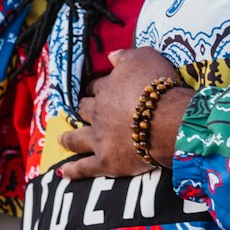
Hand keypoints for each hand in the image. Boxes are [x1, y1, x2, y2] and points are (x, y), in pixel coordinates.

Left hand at [59, 47, 193, 179]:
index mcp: (107, 89)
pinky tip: (63, 173)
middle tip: (79, 111)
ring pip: (77, 138)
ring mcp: (99, 138)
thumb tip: (111, 56)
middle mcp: (99, 113)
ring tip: (61, 140)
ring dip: (68, 139)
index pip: (96, 87)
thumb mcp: (144, 57)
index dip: (97, 88)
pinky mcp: (106, 161)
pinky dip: (73, 171)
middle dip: (82, 110)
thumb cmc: (158, 85)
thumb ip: (124, 56)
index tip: (96, 90)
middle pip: (84, 110)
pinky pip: (84, 168)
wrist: (168, 119)